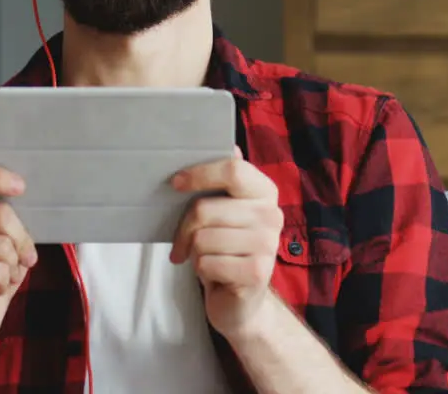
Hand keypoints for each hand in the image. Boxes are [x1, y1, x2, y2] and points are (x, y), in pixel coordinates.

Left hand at [169, 147, 282, 340]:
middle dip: (184, 228)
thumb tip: (228, 145)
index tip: (175, 184)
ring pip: (202, 238)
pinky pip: (207, 263)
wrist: (242, 301)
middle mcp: (272, 215)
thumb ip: (224, 181)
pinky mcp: (258, 273)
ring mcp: (268, 245)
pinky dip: (201, 270)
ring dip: (194, 252)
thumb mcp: (224, 211)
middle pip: (206, 209)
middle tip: (183, 242)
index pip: (233, 169)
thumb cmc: (226, 249)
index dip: (199, 174)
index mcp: (264, 192)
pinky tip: (215, 274)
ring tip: (205, 258)